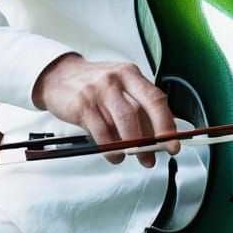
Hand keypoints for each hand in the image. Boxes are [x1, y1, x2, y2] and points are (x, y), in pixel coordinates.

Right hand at [32, 54, 179, 166]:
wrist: (59, 76)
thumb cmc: (95, 84)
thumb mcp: (120, 87)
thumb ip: (139, 108)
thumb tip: (160, 136)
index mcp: (131, 75)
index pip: (156, 98)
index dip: (167, 122)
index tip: (173, 142)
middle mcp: (116, 80)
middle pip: (140, 110)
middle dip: (151, 138)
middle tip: (155, 156)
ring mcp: (98, 92)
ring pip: (122, 122)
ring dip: (132, 146)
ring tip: (136, 157)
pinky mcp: (82, 105)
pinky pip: (101, 132)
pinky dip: (111, 148)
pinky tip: (116, 155)